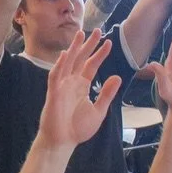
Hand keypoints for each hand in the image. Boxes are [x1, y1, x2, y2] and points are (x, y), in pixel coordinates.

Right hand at [37, 29, 119, 147]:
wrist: (63, 142)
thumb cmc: (78, 128)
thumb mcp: (99, 111)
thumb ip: (107, 94)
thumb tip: (117, 77)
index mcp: (82, 86)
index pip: (91, 65)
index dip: (100, 54)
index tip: (109, 42)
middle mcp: (72, 82)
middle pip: (80, 59)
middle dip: (88, 45)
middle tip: (98, 30)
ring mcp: (62, 86)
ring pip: (67, 63)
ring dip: (73, 48)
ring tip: (81, 34)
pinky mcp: (54, 93)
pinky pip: (56, 76)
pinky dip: (60, 65)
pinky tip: (65, 55)